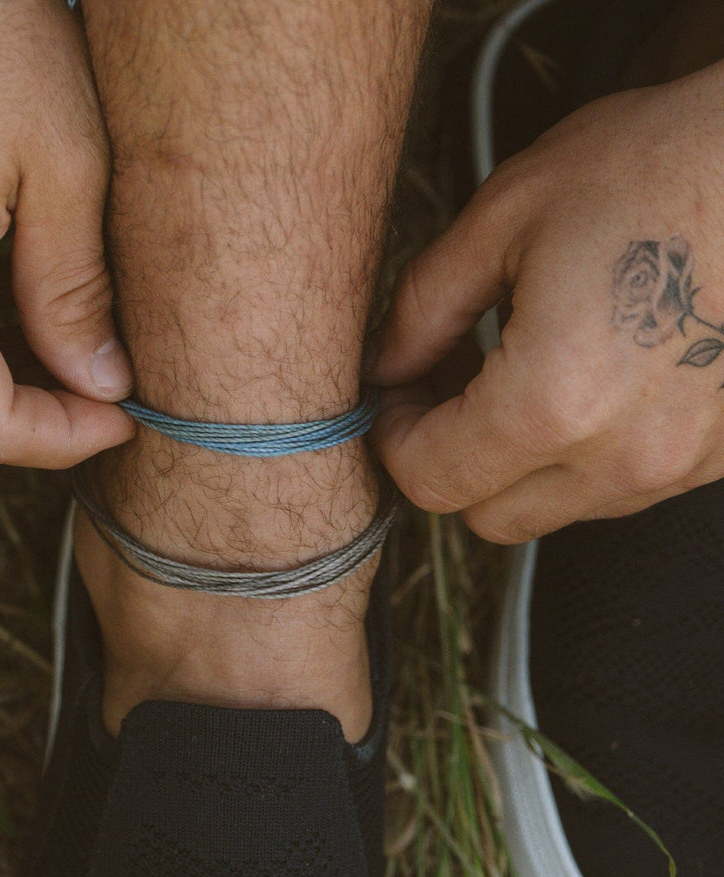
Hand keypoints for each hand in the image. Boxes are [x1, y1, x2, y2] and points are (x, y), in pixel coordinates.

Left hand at [369, 62, 723, 542]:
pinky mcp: (722, 457)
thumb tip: (386, 368)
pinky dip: (583, 453)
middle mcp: (623, 459)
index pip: (429, 479)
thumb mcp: (508, 214)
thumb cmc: (662, 161)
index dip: (393, 438)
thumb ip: (423, 307)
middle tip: (450, 381)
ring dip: (517, 460)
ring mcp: (683, 467)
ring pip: (554, 508)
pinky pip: (620, 486)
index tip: (398, 391)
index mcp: (554, 403)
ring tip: (525, 367)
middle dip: (449, 458)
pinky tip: (592, 377)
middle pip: (486, 516)